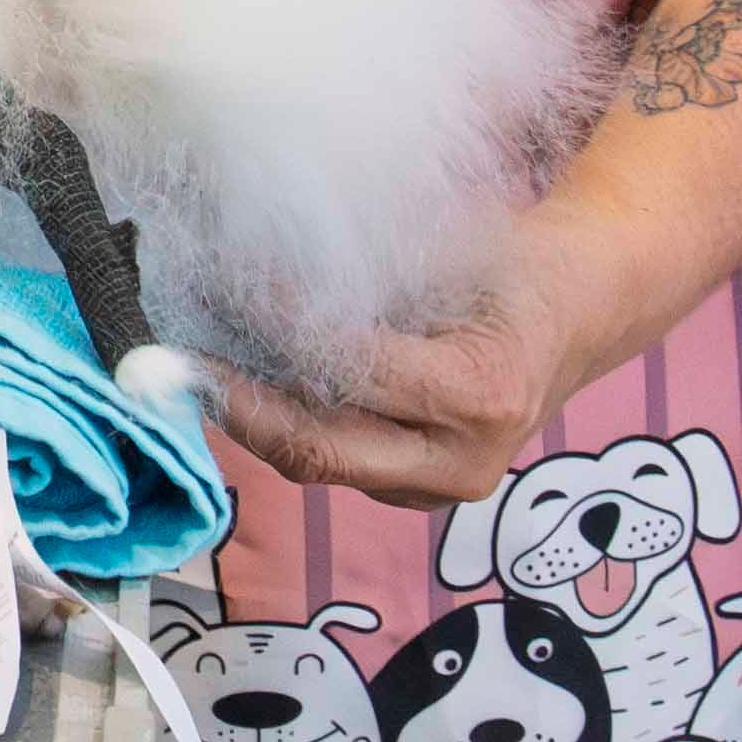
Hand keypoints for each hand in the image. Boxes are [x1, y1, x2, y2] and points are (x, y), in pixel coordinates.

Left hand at [203, 229, 622, 512]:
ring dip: (245, 416)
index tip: (218, 285)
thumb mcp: (450, 252)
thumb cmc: (512, 263)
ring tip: (182, 367)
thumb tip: (250, 268)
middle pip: (319, 448)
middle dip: (232, 404)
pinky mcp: (416, 490)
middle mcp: (463, 460)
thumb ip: (365, 277)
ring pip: (317, 462)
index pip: (348, 368)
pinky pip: (334, 459)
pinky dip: (279, 422)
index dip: (274, 327)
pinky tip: (233, 380)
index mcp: (481, 391)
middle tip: (162, 361)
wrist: (579, 309)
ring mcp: (441, 488)